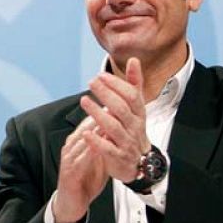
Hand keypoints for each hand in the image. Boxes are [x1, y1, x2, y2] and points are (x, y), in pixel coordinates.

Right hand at [53, 116, 108, 222]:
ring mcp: (68, 158)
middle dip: (98, 117)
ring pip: (81, 139)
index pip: (89, 123)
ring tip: (107, 123)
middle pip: (84, 127)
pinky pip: (79, 158)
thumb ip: (104, 146)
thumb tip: (117, 132)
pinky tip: (97, 146)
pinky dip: (88, 151)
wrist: (71, 203)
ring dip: (94, 131)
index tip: (116, 104)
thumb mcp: (97, 160)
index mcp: (77, 142)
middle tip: (113, 108)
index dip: (102, 113)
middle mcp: (71, 147)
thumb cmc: (85, 180)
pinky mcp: (68, 171)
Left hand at [80, 57, 150, 182]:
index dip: (117, 85)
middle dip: (106, 94)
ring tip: (84, 100)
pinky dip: (97, 141)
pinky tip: (86, 132)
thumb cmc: (133, 129)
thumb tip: (134, 60)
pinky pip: (108, 149)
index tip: (101, 76)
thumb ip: (134, 84)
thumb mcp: (136, 107)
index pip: (132, 96)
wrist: (138, 162)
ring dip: (98, 113)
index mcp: (139, 113)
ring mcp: (127, 142)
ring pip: (114, 127)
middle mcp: (135, 127)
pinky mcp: (119, 157)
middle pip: (121, 109)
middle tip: (91, 82)